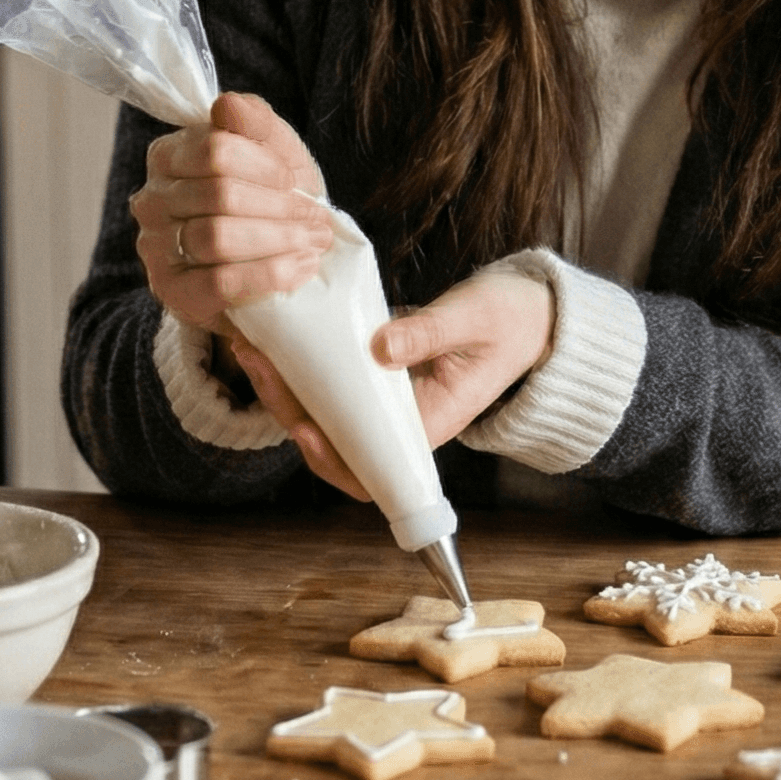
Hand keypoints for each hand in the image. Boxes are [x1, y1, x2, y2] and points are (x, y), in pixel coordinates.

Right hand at [130, 91, 335, 332]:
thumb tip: (227, 105)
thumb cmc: (271, 199)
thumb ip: (255, 122)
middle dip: (279, 207)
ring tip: (312, 241)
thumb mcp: (274, 152)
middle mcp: (152, 199)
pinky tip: (300, 267)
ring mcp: (156, 248)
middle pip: (219, 194)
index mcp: (169, 155)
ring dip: (278, 239)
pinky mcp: (174, 292)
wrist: (272, 262)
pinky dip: (269, 273)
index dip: (265, 166)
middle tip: (315, 218)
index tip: (293, 181)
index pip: (215, 150)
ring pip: (217, 237)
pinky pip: (220, 282)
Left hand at [224, 266, 554, 496]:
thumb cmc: (509, 320)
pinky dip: (301, 364)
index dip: (332, 459)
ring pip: (325, 410)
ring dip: (285, 385)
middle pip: (334, 437)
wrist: (528, 312)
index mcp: (430, 422)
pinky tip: (275, 335)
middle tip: (257, 362)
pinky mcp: (377, 373)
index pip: (372, 467)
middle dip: (288, 407)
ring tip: (251, 345)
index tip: (303, 430)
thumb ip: (429, 332)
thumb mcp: (475, 318)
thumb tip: (380, 348)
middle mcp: (401, 421)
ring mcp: (386, 400)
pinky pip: (332, 381)